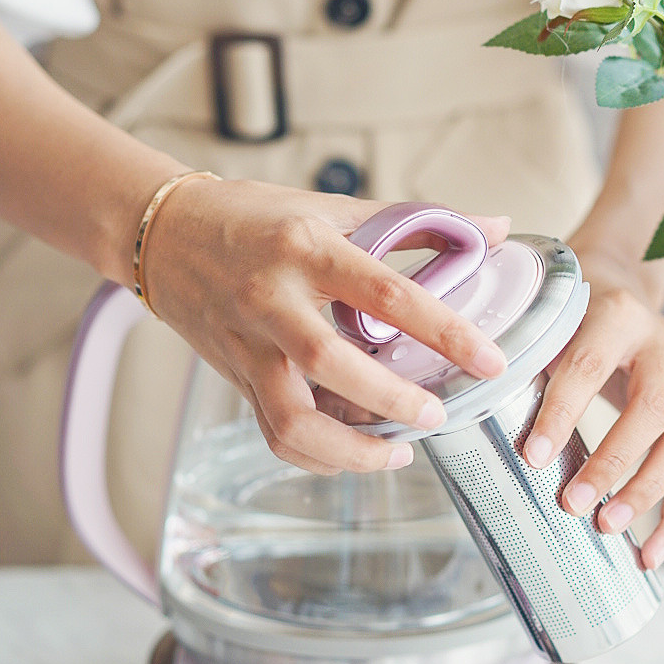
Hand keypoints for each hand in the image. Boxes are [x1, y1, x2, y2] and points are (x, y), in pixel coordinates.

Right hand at [143, 179, 508, 475]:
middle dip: (393, 400)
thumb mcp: (332, 208)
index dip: (443, 331)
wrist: (165, 234)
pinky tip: (354, 453)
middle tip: (437, 415)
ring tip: (397, 454)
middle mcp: (272, 299)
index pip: (385, 292)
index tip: (488, 361)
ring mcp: (247, 344)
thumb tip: (497, 228)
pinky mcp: (233, 377)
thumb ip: (416, 222)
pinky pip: (275, 433)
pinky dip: (318, 456)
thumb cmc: (255, 217)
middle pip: (333, 363)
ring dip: (351, 450)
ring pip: (293, 418)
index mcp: (308, 248)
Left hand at [521, 247, 663, 569]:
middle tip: (574, 504)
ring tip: (607, 528)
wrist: (622, 283)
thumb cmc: (569, 310)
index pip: (591, 366)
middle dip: (614, 461)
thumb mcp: (546, 316)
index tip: (532, 457)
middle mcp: (663, 347)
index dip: (562, 413)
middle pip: (654, 410)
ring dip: (647, 491)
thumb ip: (521, 356)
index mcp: (619, 315)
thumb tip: (462, 415)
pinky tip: (650, 553)